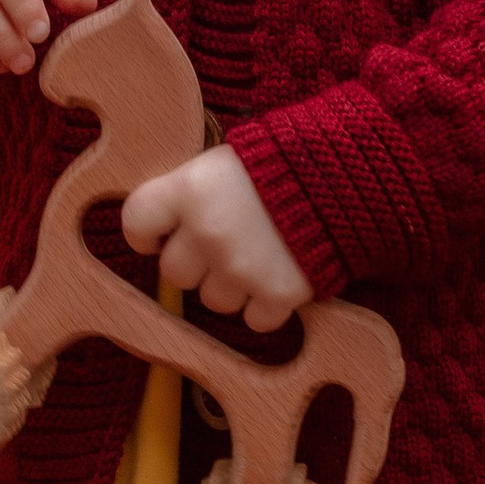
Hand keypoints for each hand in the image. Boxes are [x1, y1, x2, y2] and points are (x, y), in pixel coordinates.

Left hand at [123, 145, 311, 333]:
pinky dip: (266, 305)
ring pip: (214, 301)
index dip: (147, 233)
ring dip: (232, 285)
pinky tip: (279, 276)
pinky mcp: (278, 294)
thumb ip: (189, 195)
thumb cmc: (280, 162)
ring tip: (259, 255)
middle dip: (196, 263)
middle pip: (175, 272)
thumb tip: (162, 230)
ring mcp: (242, 268)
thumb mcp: (223, 162)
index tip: (161, 235)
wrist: (348, 172)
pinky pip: (254, 321)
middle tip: (225, 242)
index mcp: (189, 190)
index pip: (136, 223)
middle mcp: (208, 232)